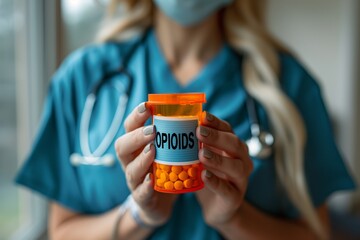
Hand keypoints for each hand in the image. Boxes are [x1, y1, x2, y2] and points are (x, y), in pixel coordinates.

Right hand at [114, 102, 176, 226]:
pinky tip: (151, 180)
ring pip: (130, 169)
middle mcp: (131, 161)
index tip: (147, 105)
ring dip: (141, 159)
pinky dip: (145, 186)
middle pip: (122, 146)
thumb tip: (199, 113)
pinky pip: (140, 193)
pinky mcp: (142, 198)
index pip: (130, 127)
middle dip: (136, 137)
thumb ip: (176, 135)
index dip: (136, 116)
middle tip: (152, 130)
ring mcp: (134, 180)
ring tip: (153, 150)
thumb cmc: (164, 169)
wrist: (159, 202)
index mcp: (136, 146)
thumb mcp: (168, 151)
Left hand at [195, 112, 252, 226]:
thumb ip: (196, 142)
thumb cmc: (209, 175)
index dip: (216, 123)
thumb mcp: (203, 156)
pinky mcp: (234, 198)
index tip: (203, 116)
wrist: (216, 207)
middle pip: (235, 145)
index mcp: (234, 147)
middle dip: (217, 137)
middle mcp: (242, 161)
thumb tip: (177, 122)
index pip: (228, 130)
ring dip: (218, 159)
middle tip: (199, 132)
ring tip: (202, 154)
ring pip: (236, 167)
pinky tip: (205, 176)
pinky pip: (227, 190)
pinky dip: (216, 182)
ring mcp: (241, 180)